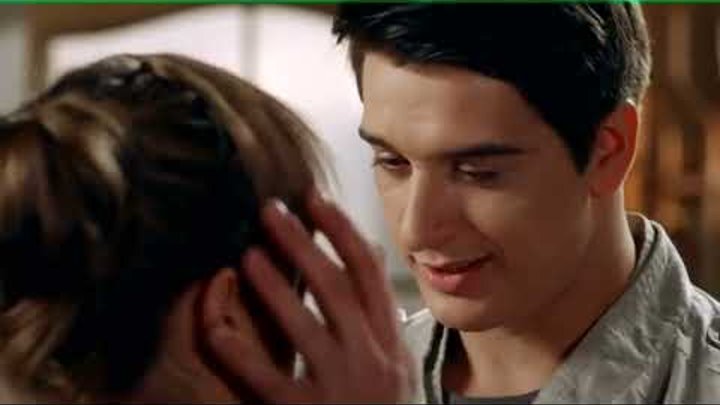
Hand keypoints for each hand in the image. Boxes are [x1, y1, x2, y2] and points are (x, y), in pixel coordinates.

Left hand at [205, 189, 412, 403]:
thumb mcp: (397, 363)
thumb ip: (382, 313)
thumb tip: (371, 254)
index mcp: (390, 343)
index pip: (368, 275)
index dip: (341, 232)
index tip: (315, 199)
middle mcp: (370, 360)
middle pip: (335, 289)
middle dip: (303, 245)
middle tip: (271, 211)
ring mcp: (340, 389)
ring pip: (305, 327)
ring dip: (275, 286)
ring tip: (247, 254)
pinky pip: (268, 378)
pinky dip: (241, 351)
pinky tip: (218, 324)